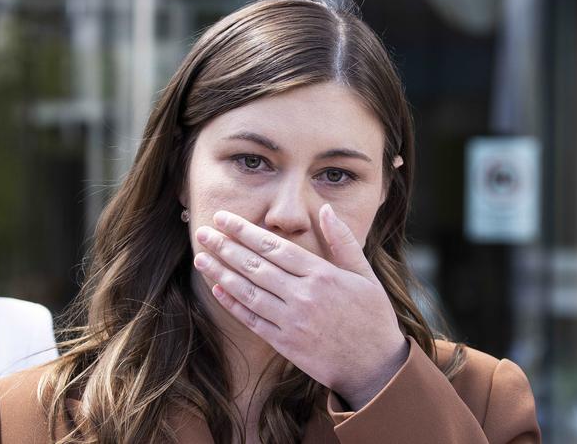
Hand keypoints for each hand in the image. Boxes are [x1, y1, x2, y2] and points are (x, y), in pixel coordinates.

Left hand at [193, 204, 409, 409]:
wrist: (376, 367)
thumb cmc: (373, 316)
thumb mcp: (365, 274)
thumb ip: (342, 241)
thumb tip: (326, 209)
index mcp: (322, 275)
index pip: (274, 247)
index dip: (245, 231)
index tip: (224, 218)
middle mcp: (302, 296)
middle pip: (255, 266)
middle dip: (225, 247)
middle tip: (203, 232)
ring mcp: (291, 321)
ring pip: (248, 292)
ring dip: (221, 273)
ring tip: (201, 257)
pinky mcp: (285, 344)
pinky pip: (252, 320)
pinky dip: (233, 305)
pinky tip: (218, 290)